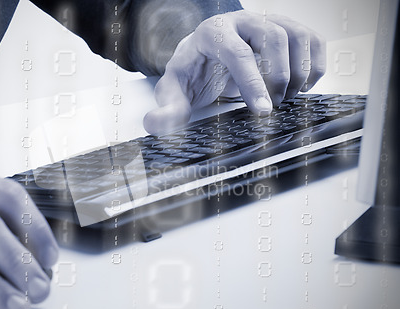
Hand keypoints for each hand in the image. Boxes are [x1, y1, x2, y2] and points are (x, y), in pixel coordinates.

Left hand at [144, 10, 325, 134]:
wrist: (205, 57)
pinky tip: (302, 87)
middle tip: (273, 106)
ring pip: (297, 35)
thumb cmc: (192, 72)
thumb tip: (155, 124)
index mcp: (212, 32)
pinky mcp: (285, 30)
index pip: (237, 53)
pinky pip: (312, 40)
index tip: (264, 111)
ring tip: (288, 98)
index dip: (253, 83)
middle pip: (273, 38)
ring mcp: (266, 22)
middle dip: (278, 77)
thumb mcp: (173, 90)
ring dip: (300, 71)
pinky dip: (315, 65)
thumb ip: (166, 108)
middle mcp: (242, 21)